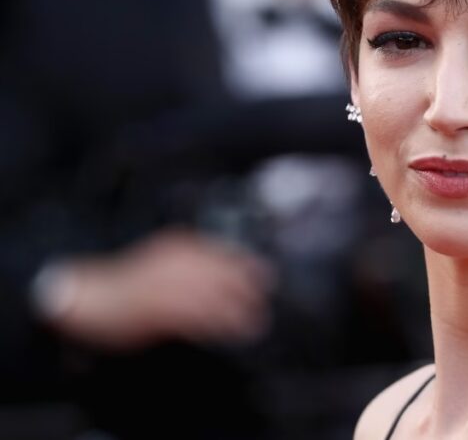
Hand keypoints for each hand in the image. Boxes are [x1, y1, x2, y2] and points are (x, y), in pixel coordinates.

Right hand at [44, 228, 276, 350]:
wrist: (88, 296)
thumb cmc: (125, 284)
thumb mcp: (162, 261)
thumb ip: (191, 266)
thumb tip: (225, 279)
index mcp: (180, 246)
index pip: (225, 253)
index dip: (248, 266)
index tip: (266, 277)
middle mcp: (180, 261)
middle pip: (227, 275)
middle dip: (249, 292)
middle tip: (264, 305)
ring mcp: (171, 284)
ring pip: (217, 298)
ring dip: (239, 314)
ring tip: (255, 325)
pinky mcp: (161, 309)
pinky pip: (199, 318)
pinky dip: (218, 327)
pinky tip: (230, 334)